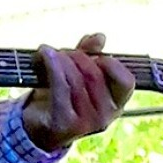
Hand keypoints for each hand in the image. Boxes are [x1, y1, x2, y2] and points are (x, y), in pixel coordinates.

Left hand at [22, 32, 134, 152]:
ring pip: (76, 78)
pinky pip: (60, 86)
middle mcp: (106, 116)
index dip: (109, 63)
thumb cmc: (61, 97)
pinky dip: (51, 65)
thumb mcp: (77, 73)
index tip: (93, 56)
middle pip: (95, 74)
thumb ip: (90, 54)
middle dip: (77, 56)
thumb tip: (99, 37)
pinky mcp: (64, 123)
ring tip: (48, 53)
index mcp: (116, 104)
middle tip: (60, 52)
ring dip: (60, 59)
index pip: (125, 81)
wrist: (36, 126)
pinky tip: (43, 53)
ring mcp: (86, 123)